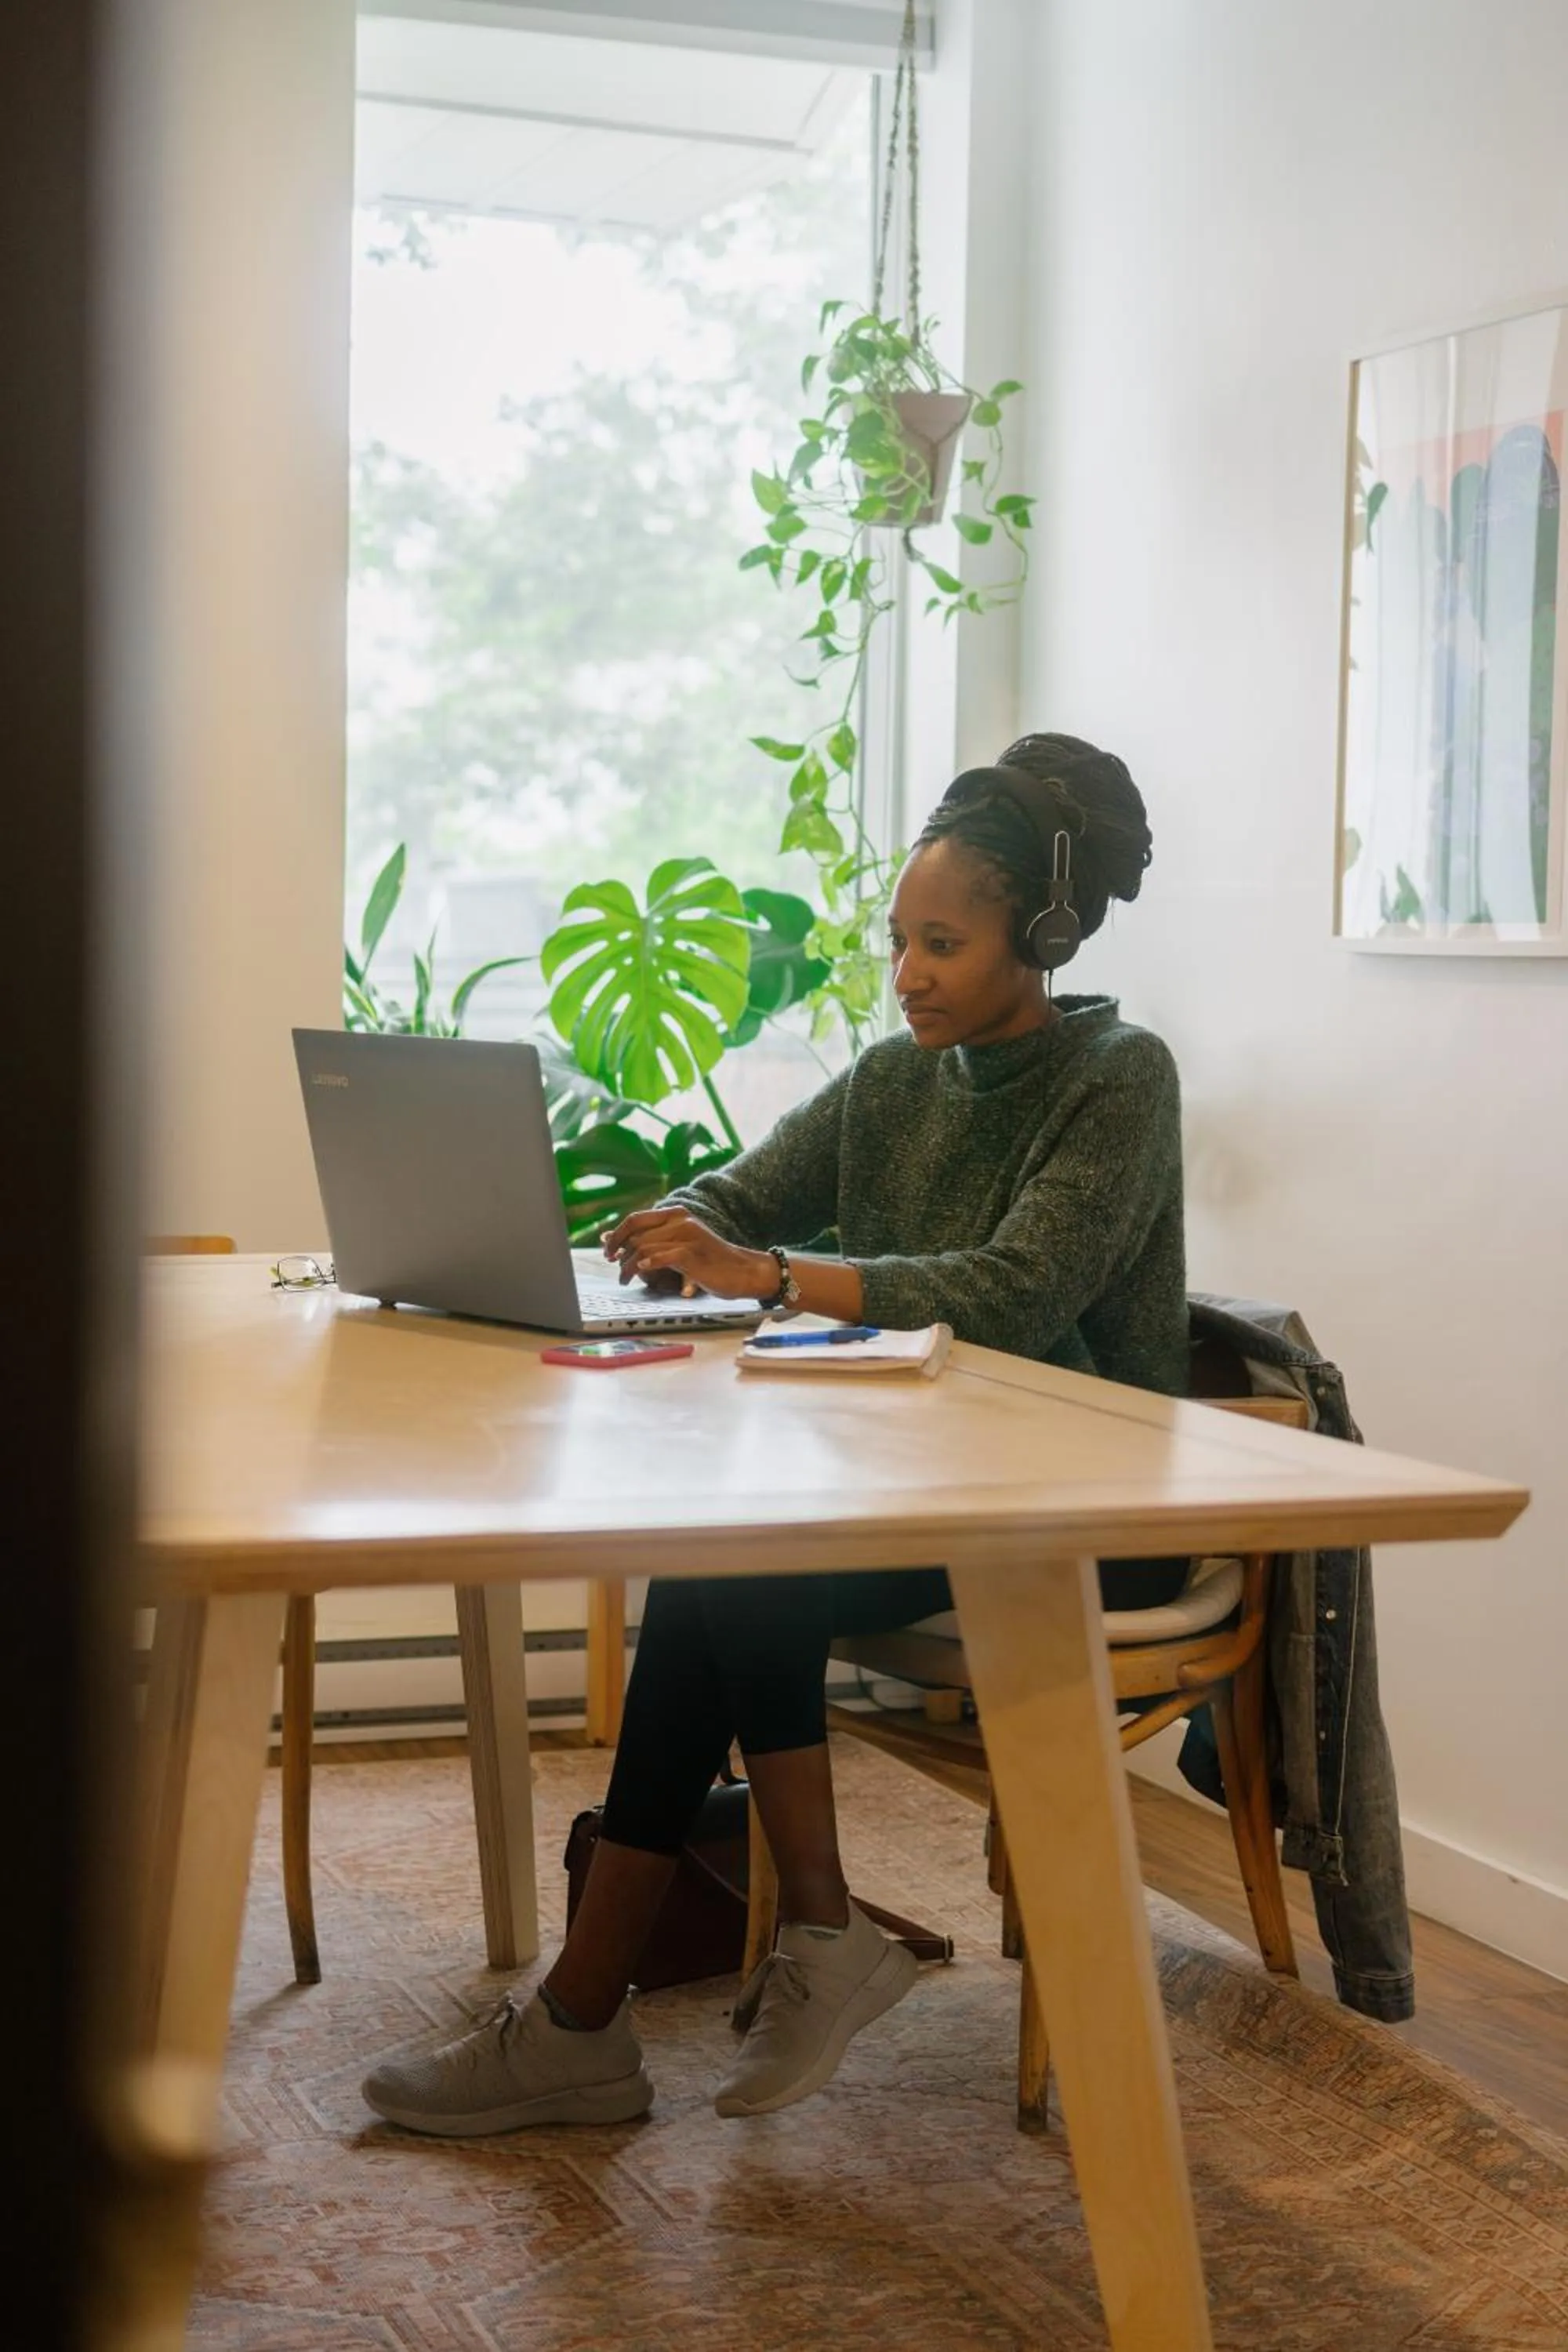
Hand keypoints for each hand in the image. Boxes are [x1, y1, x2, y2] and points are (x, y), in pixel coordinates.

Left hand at [602, 1209, 775, 1301]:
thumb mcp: (680, 1245)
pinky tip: (642, 1272)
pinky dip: (647, 1264)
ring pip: (643, 1246)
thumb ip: (651, 1240)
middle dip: (619, 1251)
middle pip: (635, 1233)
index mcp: (676, 1214)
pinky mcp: (692, 1253)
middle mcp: (680, 1220)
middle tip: (614, 1266)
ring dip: (628, 1265)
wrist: (743, 1270)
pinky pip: (660, 1256)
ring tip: (625, 1278)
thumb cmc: (710, 1260)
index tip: (608, 1251)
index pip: (635, 1219)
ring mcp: (687, 1235)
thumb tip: (610, 1238)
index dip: (617, 1235)